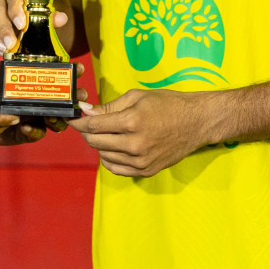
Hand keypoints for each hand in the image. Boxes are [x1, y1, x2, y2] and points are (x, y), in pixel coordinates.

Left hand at [0, 65, 90, 143]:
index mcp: (33, 83)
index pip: (57, 77)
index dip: (71, 73)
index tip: (78, 68)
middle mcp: (38, 100)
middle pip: (64, 101)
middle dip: (74, 99)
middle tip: (76, 97)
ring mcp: (34, 117)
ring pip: (56, 120)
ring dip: (57, 119)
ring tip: (50, 116)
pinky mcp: (25, 132)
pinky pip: (36, 134)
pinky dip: (33, 131)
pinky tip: (25, 127)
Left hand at [68, 88, 211, 177]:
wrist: (196, 122)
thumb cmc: (167, 104)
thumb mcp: (137, 97)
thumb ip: (109, 107)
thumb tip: (86, 112)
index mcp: (132, 122)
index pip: (94, 126)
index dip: (79, 123)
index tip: (73, 119)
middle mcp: (135, 144)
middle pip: (96, 142)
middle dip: (86, 133)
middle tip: (87, 125)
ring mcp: (141, 161)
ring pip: (104, 156)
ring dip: (99, 145)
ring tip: (105, 134)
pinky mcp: (146, 171)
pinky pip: (117, 169)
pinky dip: (109, 159)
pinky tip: (113, 148)